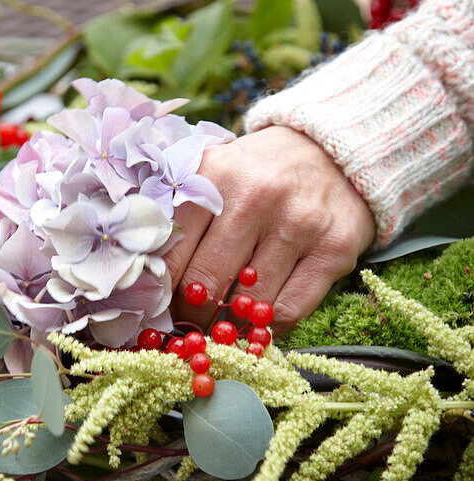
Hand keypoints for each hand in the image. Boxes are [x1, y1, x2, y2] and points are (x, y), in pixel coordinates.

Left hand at [167, 126, 375, 335]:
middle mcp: (256, 195)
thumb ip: (177, 215)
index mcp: (212, 175)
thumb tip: (146, 280)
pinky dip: (266, 327)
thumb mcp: (211, 175)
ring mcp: (299, 223)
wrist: (330, 152)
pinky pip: (288, 311)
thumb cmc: (256, 173)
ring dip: (229, 324)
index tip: (157, 308)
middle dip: (190, 314)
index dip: (159, 292)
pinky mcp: (334, 249)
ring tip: (220, 325)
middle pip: (205, 283)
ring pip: (248, 303)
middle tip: (186, 324)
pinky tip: (255, 320)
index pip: (170, 254)